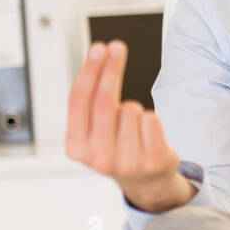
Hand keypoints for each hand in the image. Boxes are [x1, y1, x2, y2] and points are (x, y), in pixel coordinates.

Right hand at [65, 39, 194, 212]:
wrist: (146, 182)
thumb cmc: (116, 148)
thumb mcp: (93, 131)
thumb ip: (90, 102)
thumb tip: (99, 55)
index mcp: (76, 148)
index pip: (79, 100)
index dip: (89, 71)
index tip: (99, 47)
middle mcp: (98, 158)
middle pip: (105, 99)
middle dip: (111, 68)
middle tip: (117, 47)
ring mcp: (127, 162)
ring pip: (132, 108)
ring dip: (134, 110)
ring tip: (133, 129)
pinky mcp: (153, 161)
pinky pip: (152, 118)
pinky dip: (151, 120)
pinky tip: (148, 136)